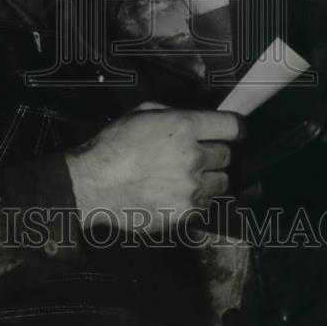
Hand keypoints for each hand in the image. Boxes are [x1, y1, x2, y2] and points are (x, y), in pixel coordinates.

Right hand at [64, 102, 241, 231]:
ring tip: (187, 178)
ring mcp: (192, 187)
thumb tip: (193, 120)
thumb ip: (172, 114)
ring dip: (209, 179)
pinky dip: (195, 200)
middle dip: (215, 154)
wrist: (92, 184)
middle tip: (197, 157)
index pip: (232, 126)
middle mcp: (193, 155)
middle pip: (227, 156)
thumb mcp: (140, 113)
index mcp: (184, 126)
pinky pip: (205, 205)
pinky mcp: (186, 212)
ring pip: (221, 182)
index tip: (232, 133)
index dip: (233, 129)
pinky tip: (175, 194)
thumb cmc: (112, 145)